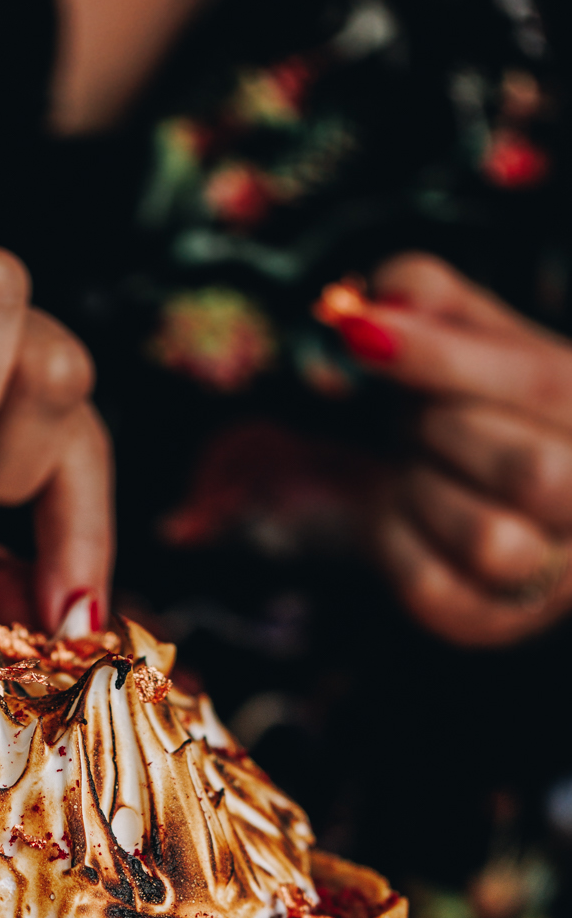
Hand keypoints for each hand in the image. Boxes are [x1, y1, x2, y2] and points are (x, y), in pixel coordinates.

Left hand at [332, 253, 571, 646]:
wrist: (462, 497)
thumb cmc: (477, 407)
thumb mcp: (469, 336)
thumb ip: (432, 297)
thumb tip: (384, 296)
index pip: (547, 386)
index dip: (447, 357)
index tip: (364, 331)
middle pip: (536, 473)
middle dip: (447, 431)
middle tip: (418, 417)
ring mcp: (555, 574)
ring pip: (492, 540)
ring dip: (427, 491)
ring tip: (422, 468)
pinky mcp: (492, 622)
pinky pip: (430, 587)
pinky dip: (396, 541)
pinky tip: (406, 514)